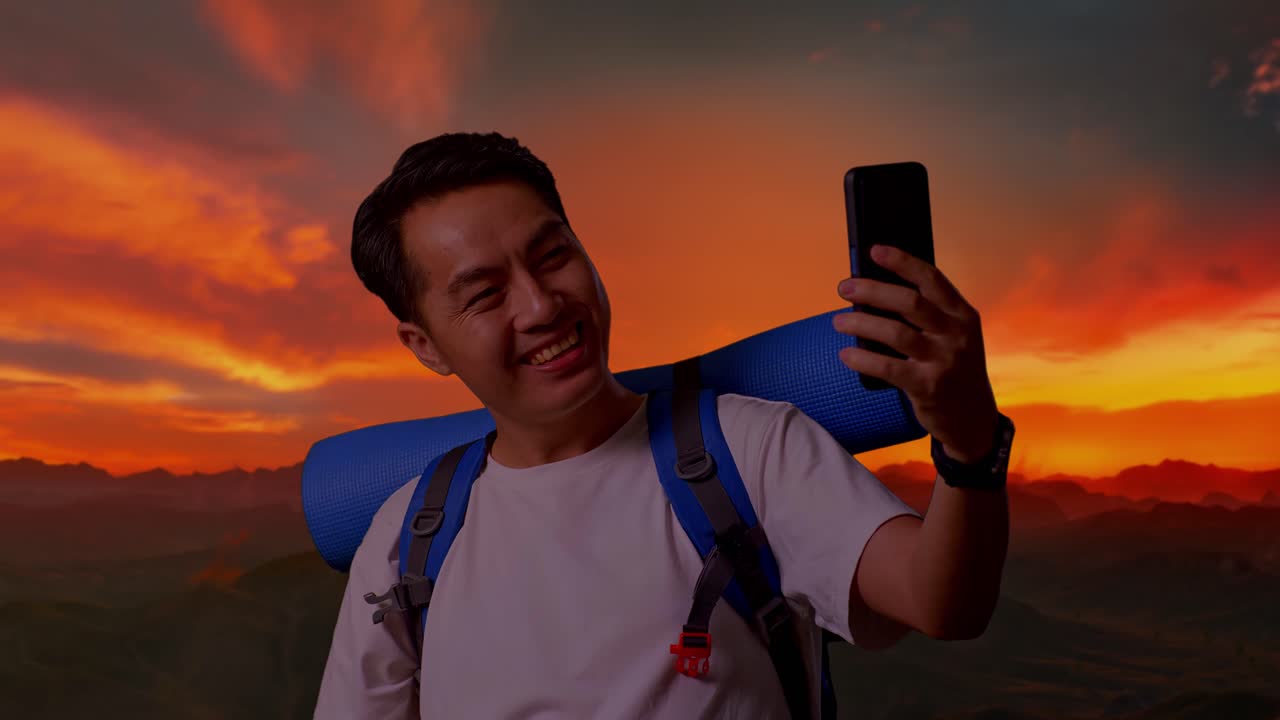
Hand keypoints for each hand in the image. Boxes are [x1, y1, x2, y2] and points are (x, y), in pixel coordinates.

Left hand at [833, 244, 999, 461]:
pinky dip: (862, 359)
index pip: (931, 279)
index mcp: (962, 315)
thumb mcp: (954, 337)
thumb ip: (929, 315)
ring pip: (895, 332)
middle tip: (844, 288)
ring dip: (861, 323)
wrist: (972, 418)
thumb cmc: (953, 369)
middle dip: (872, 290)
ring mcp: (943, 361)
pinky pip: (887, 367)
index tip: (875, 250)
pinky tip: (846, 354)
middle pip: (909, 302)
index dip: (902, 262)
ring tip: (838, 321)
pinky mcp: (927, 386)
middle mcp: (956, 334)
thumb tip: (878, 291)